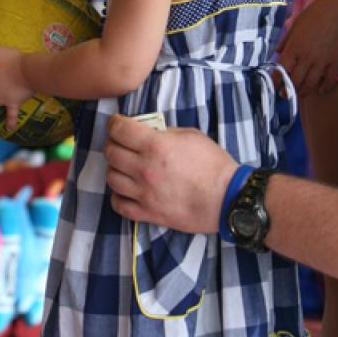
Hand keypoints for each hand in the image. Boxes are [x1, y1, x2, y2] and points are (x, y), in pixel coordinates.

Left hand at [104, 115, 236, 231]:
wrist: (227, 198)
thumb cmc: (212, 163)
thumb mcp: (190, 135)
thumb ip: (165, 132)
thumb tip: (148, 131)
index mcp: (155, 145)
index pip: (119, 130)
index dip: (114, 123)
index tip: (115, 123)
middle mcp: (145, 168)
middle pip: (111, 152)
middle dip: (112, 143)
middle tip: (119, 142)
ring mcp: (144, 193)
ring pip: (111, 178)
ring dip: (114, 168)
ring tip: (124, 166)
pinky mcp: (149, 213)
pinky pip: (119, 205)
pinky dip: (118, 196)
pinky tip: (126, 189)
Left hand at [278, 0, 337, 95]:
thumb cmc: (315, 13)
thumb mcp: (296, 24)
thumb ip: (286, 39)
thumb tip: (276, 51)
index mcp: (294, 46)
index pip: (281, 69)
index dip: (275, 80)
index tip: (272, 86)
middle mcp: (306, 56)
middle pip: (295, 80)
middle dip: (287, 90)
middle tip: (284, 95)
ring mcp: (322, 61)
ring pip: (311, 84)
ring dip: (303, 92)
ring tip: (299, 95)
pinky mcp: (336, 61)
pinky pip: (329, 80)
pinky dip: (324, 87)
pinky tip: (320, 90)